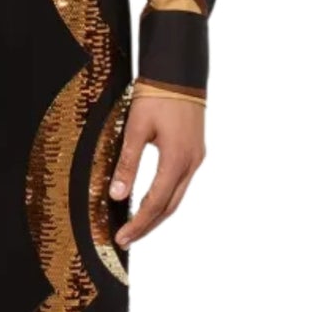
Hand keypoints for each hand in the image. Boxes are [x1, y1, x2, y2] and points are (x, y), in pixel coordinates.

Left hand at [110, 95, 205, 247]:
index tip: (122, 238)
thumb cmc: (157, 96)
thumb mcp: (136, 129)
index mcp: (176, 160)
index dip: (138, 223)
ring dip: (158, 214)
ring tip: (138, 226)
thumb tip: (116, 194)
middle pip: (169, 207)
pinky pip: (181, 184)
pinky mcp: (195, 151)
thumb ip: (127, 164)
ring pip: (177, 197)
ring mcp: (196, 158)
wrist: (180, 72)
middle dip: (148, 226)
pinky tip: (153, 201)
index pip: (155, 203)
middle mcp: (191, 163)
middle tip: (127, 239)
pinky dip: (166, 198)